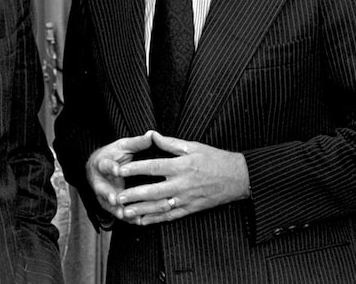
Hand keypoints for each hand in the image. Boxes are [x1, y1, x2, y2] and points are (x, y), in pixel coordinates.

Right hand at [85, 131, 153, 219]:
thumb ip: (136, 143)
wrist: (99, 167)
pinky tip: (139, 221)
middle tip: (115, 200)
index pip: (105, 165)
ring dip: (118, 210)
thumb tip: (151, 135)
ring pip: (109, 205)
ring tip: (127, 216)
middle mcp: (100, 181)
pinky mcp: (110, 206)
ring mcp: (103, 195)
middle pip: (102, 189)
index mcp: (102, 164)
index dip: (110, 168)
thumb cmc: (113, 155)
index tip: (117, 170)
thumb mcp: (123, 146)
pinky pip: (118, 213)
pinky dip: (127, 218)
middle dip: (108, 195)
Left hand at [115, 131, 249, 224]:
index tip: (120, 169)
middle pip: (154, 190)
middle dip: (134, 194)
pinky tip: (143, 221)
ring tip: (125, 212)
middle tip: (117, 196)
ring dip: (141, 210)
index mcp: (182, 165)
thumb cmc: (215, 159)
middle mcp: (182, 184)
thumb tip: (152, 134)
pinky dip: (156, 220)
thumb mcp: (193, 146)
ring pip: (160, 206)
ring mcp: (186, 198)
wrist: (237, 178)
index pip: (154, 167)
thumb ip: (170, 143)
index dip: (136, 168)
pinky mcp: (191, 209)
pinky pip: (171, 216)